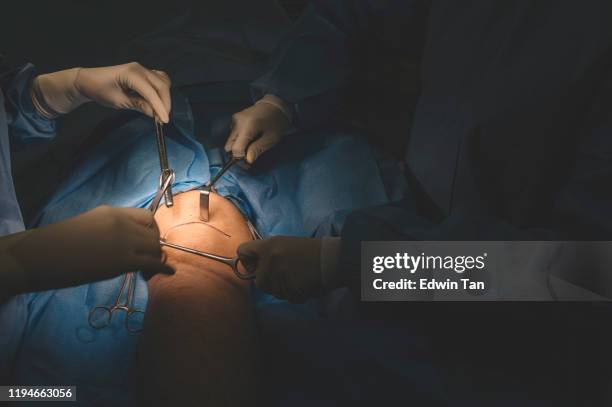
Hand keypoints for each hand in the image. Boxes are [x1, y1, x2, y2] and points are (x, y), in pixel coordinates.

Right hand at [10, 206, 172, 291]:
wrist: (39, 256)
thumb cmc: (56, 245)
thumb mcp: (88, 227)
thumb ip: (110, 231)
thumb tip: (126, 246)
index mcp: (111, 211)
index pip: (146, 217)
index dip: (151, 231)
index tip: (147, 244)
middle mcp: (122, 221)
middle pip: (154, 233)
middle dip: (154, 248)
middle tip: (145, 263)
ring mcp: (124, 239)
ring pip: (155, 248)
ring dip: (155, 260)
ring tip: (145, 273)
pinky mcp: (123, 259)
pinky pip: (153, 263)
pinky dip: (163, 269)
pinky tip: (167, 273)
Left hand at [34, 62, 170, 121]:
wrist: (88, 80)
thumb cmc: (99, 90)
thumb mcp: (118, 101)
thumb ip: (138, 105)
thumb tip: (155, 113)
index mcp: (131, 74)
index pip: (151, 92)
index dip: (160, 107)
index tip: (164, 121)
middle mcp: (140, 69)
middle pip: (161, 85)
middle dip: (165, 103)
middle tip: (162, 119)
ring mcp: (142, 69)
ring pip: (163, 81)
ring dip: (165, 96)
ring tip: (161, 111)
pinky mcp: (143, 73)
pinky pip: (159, 79)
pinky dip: (162, 90)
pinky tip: (159, 100)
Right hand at [224, 99, 289, 163]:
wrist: (276, 104)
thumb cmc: (276, 122)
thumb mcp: (270, 139)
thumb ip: (257, 150)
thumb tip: (247, 160)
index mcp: (247, 126)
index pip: (236, 149)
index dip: (240, 159)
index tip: (248, 163)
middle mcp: (237, 122)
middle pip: (229, 146)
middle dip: (237, 154)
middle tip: (249, 156)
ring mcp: (235, 119)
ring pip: (230, 140)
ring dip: (238, 147)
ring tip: (252, 146)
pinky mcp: (235, 118)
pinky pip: (233, 134)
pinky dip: (239, 139)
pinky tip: (250, 138)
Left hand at [237, 236, 323, 302]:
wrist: (332, 259)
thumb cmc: (311, 250)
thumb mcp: (286, 244)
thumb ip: (268, 253)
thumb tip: (254, 267)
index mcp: (268, 246)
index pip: (243, 251)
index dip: (247, 260)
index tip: (254, 265)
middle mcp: (270, 261)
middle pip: (258, 281)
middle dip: (269, 282)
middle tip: (286, 275)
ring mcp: (279, 277)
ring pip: (272, 291)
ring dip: (283, 289)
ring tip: (298, 278)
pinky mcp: (290, 290)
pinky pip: (286, 297)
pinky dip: (294, 295)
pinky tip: (304, 285)